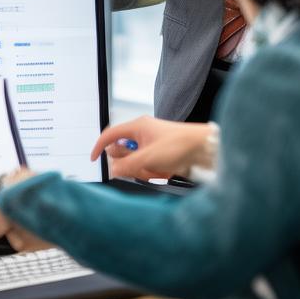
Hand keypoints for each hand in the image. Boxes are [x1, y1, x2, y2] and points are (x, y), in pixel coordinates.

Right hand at [90, 116, 212, 180]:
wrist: (205, 149)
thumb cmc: (180, 144)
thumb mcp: (149, 157)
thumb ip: (127, 165)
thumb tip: (112, 170)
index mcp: (137, 127)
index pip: (110, 135)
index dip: (100, 147)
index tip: (94, 159)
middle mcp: (142, 135)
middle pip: (122, 153)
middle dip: (130, 164)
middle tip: (140, 168)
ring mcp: (151, 146)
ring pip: (134, 162)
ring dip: (143, 170)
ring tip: (157, 170)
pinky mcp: (159, 156)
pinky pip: (146, 167)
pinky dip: (153, 172)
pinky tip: (164, 171)